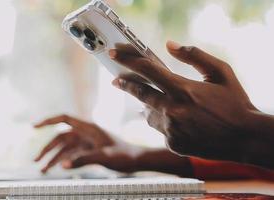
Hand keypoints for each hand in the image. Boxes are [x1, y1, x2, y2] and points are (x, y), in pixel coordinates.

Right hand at [34, 115, 141, 172]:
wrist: (136, 161)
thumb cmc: (124, 156)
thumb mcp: (105, 157)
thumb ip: (84, 160)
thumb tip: (62, 166)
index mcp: (88, 128)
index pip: (64, 119)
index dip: (48, 121)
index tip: (33, 126)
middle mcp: (84, 133)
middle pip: (60, 137)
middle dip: (47, 148)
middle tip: (35, 160)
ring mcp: (86, 143)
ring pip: (64, 148)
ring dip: (53, 158)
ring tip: (42, 170)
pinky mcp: (88, 151)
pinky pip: (71, 155)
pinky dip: (62, 162)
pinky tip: (55, 169)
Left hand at [109, 41, 261, 163]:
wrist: (246, 138)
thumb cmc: (235, 103)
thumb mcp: (221, 72)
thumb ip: (195, 56)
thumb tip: (170, 45)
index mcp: (183, 89)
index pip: (147, 70)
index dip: (128, 60)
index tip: (114, 55)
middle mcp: (172, 109)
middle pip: (140, 93)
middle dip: (125, 84)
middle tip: (116, 80)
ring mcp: (171, 129)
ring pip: (148, 114)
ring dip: (150, 106)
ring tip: (162, 103)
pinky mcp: (173, 143)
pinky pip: (161, 130)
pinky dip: (165, 123)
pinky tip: (180, 122)